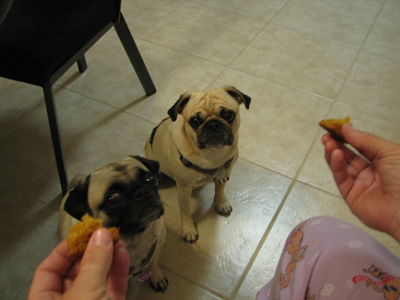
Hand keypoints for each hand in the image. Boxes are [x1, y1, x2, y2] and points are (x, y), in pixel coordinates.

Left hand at [28, 228, 128, 299]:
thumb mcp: (86, 291)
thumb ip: (93, 262)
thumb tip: (100, 235)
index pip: (48, 271)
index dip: (64, 250)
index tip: (81, 234)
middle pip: (76, 270)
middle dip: (91, 250)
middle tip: (101, 233)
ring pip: (98, 276)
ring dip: (108, 255)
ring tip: (115, 237)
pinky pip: (113, 284)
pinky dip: (119, 268)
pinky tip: (122, 252)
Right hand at [322, 123, 399, 241]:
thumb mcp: (389, 152)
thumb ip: (365, 140)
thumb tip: (346, 128)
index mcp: (385, 161)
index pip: (363, 147)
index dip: (350, 137)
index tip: (336, 128)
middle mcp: (372, 173)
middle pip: (350, 156)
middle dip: (337, 145)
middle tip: (327, 135)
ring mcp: (361, 185)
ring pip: (343, 167)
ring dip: (334, 153)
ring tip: (327, 142)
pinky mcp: (351, 197)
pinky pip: (342, 179)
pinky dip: (336, 165)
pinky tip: (335, 154)